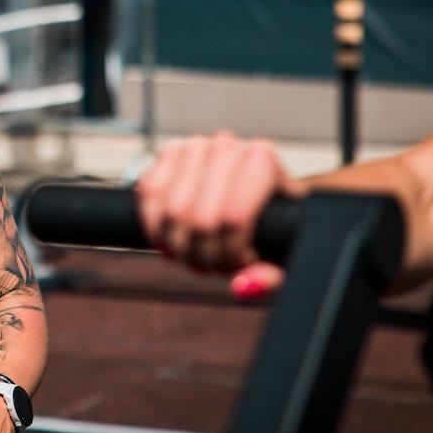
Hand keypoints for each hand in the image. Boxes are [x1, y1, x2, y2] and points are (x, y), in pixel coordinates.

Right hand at [133, 131, 304, 299]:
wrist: (258, 194)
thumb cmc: (274, 223)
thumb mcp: (284, 252)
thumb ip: (271, 276)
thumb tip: (243, 286)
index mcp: (263, 161)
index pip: (234, 218)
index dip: (231, 255)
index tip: (242, 264)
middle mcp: (228, 146)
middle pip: (200, 220)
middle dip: (203, 256)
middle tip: (216, 265)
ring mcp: (195, 147)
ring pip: (171, 211)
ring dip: (178, 247)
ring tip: (197, 254)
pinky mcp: (168, 153)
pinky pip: (148, 196)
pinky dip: (155, 227)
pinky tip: (172, 238)